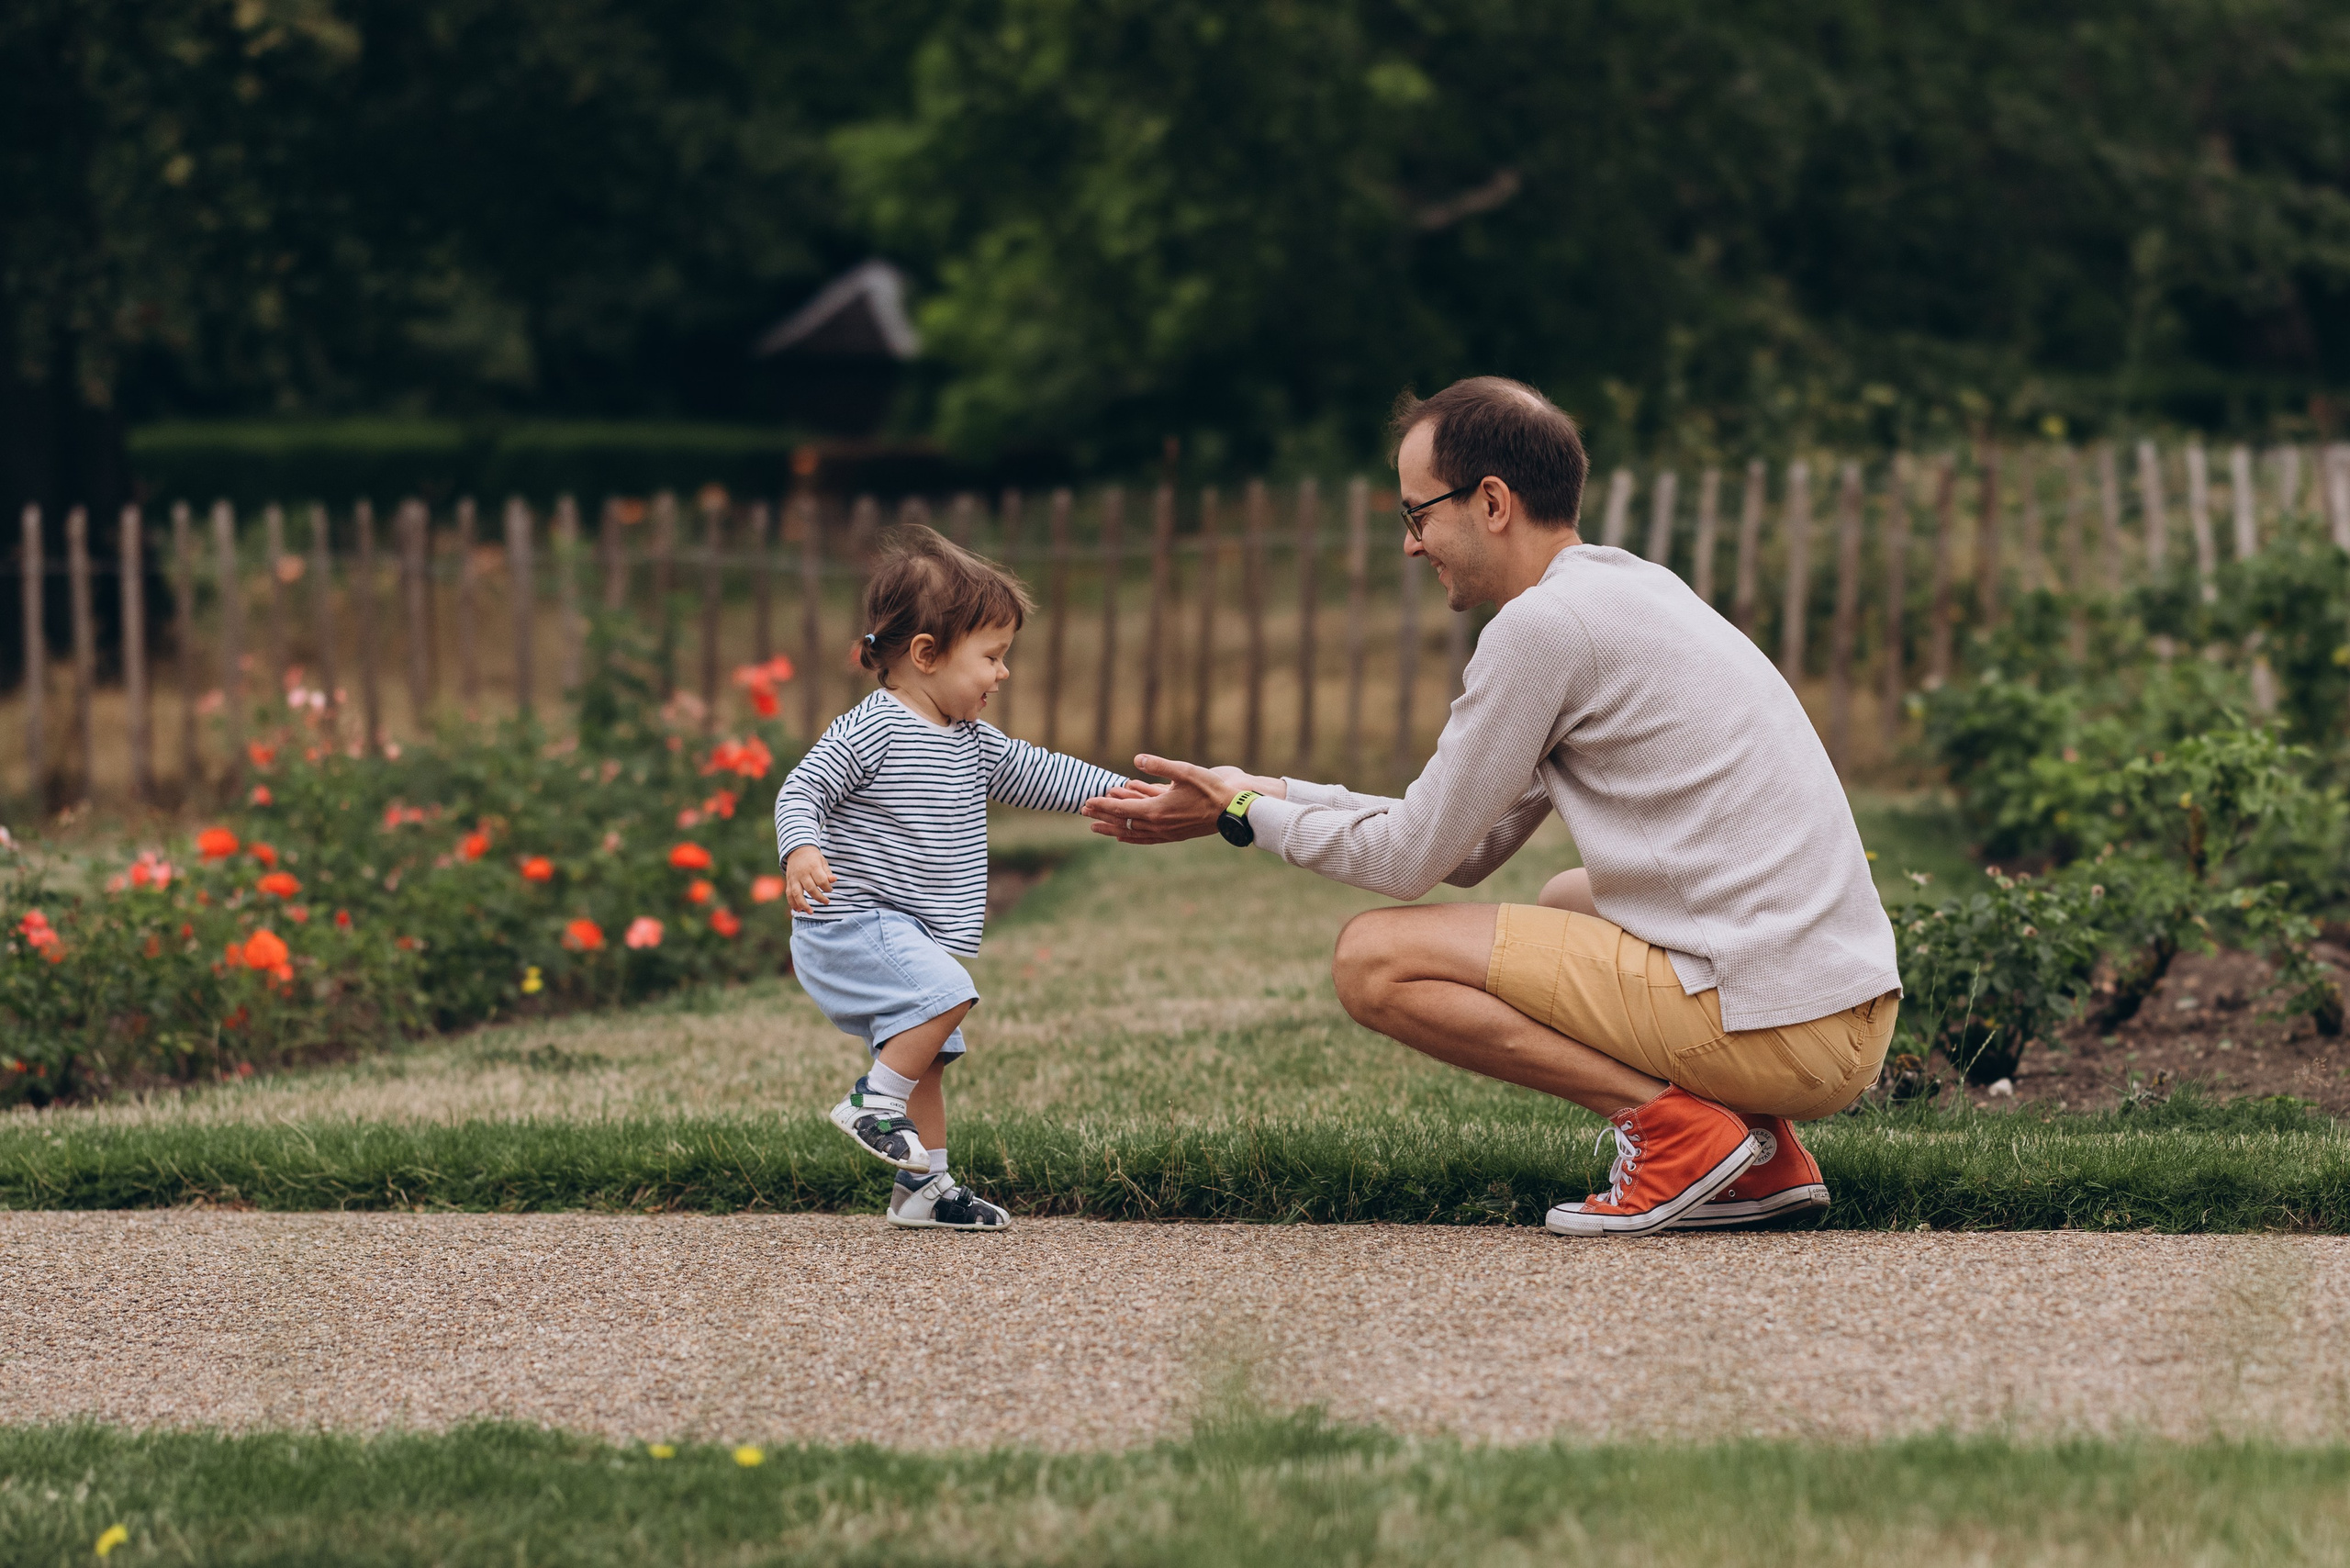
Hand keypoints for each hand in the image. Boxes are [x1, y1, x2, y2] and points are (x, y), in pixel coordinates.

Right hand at [783, 845, 835, 913]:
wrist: (797, 850)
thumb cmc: (813, 858)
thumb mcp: (822, 861)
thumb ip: (827, 872)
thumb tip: (834, 880)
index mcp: (813, 867)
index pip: (821, 880)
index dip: (827, 887)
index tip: (830, 889)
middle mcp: (802, 873)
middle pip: (810, 888)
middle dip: (819, 897)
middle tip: (827, 902)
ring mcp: (794, 878)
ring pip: (797, 894)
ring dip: (803, 904)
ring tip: (811, 912)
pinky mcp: (789, 882)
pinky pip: (789, 894)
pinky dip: (792, 903)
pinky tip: (798, 910)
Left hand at [1080, 756, 1282, 843]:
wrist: (1232, 812)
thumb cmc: (1210, 789)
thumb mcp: (1184, 771)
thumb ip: (1159, 765)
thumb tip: (1136, 759)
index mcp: (1156, 811)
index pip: (1121, 809)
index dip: (1102, 805)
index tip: (1086, 802)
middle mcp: (1157, 826)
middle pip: (1122, 823)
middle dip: (1102, 817)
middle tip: (1083, 813)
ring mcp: (1165, 834)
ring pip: (1132, 833)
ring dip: (1113, 830)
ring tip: (1097, 828)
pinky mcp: (1174, 836)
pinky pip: (1146, 839)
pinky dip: (1131, 837)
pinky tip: (1125, 836)